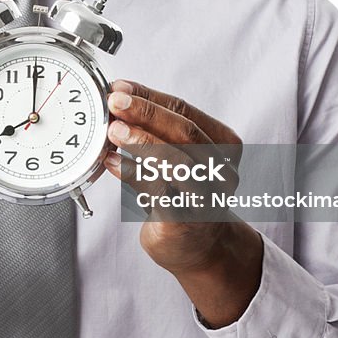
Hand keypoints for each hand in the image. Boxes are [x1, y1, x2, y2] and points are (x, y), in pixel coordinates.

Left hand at [102, 79, 262, 327]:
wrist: (200, 249)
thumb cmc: (183, 195)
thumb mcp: (178, 156)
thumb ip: (157, 132)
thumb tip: (119, 101)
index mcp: (224, 145)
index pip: (185, 111)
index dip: (150, 97)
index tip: (121, 88)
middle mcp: (220, 170)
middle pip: (185, 131)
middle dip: (146, 113)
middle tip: (115, 103)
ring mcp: (206, 197)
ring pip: (177, 161)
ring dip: (140, 141)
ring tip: (113, 131)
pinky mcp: (185, 222)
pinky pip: (158, 192)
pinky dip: (132, 173)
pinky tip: (113, 163)